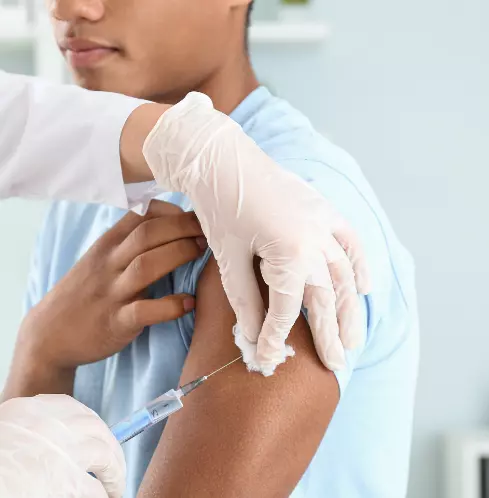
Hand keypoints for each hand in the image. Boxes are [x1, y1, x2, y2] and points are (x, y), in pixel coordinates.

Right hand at [0, 394, 124, 497]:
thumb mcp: (7, 437)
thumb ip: (30, 434)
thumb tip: (64, 444)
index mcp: (29, 411)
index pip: (72, 408)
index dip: (91, 425)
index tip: (99, 435)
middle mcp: (49, 424)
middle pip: (97, 429)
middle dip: (112, 448)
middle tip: (117, 466)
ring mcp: (60, 450)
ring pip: (105, 456)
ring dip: (116, 474)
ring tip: (117, 488)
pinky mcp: (64, 481)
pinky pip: (95, 490)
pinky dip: (104, 495)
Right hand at [13, 201, 204, 377]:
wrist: (50, 334)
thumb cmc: (85, 292)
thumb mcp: (101, 260)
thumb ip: (129, 243)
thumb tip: (171, 226)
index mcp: (107, 245)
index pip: (139, 215)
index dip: (172, 211)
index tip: (195, 216)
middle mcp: (108, 264)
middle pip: (147, 235)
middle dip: (182, 228)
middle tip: (209, 232)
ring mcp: (111, 293)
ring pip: (146, 266)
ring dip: (179, 255)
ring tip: (203, 253)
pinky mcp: (115, 322)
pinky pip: (145, 311)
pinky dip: (170, 306)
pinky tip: (189, 303)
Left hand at [143, 93, 369, 374]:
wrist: (223, 160)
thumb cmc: (220, 208)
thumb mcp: (229, 259)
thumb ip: (246, 301)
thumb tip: (255, 336)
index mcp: (290, 254)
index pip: (287, 308)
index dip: (277, 338)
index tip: (270, 360)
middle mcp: (316, 241)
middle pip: (325, 298)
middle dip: (328, 335)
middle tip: (336, 365)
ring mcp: (324, 223)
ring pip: (344, 275)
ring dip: (350, 310)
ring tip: (353, 340)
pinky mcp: (323, 210)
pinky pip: (350, 241)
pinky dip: (359, 265)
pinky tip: (364, 288)